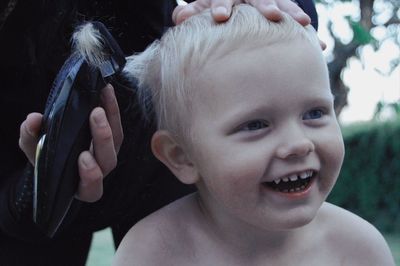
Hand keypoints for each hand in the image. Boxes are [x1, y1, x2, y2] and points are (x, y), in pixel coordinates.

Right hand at [18, 84, 122, 201]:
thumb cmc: (45, 156)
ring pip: (116, 141)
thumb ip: (31, 138)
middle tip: (95, 116)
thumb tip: (33, 120)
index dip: (90, 177)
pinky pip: (117, 123)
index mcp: (80, 185)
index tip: (83, 157)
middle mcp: (99, 170)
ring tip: (99, 104)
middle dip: (103, 139)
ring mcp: (107, 153)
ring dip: (110, 120)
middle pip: (108, 161)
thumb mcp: (34, 149)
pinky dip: (112, 108)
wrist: (56, 148)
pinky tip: (106, 91)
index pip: (91, 189)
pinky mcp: (112, 136)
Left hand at [173, 0, 310, 25]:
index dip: (222, 4)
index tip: (220, 16)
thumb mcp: (204, 5)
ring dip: (293, 13)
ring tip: (305, 24)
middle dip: (267, 4)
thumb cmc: (217, 4)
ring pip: (283, 3)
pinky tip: (318, 44)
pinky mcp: (282, 7)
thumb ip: (192, 11)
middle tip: (272, 14)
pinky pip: (295, 18)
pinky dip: (305, 33)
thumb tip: (179, 18)